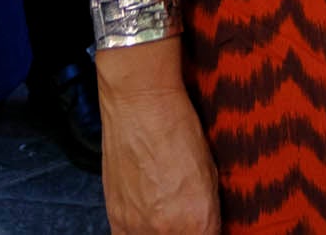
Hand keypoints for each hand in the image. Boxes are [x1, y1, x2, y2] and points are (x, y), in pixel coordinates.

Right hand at [96, 54, 222, 234]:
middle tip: (186, 215)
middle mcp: (167, 231)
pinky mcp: (115, 218)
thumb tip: (208, 228)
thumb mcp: (210, 174)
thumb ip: (209, 212)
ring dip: (162, 232)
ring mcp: (137, 226)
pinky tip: (147, 214)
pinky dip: (139, 230)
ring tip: (166, 212)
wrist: (140, 104)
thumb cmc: (180, 129)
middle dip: (187, 231)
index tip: (207, 225)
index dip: (209, 233)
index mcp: (198, 221)